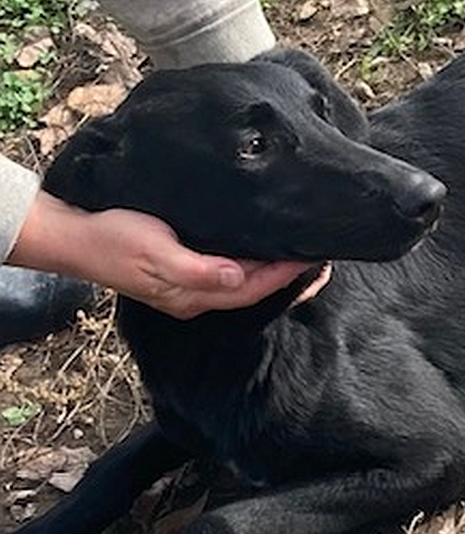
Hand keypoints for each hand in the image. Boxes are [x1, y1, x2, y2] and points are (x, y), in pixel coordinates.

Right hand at [8, 191, 309, 318]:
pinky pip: (228, 276)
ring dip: (273, 273)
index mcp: (194, 295)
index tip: (313, 258)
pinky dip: (252, 267)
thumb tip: (238, 278)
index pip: (253, 288)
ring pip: (243, 285)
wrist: (73, 236)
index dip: (285, 275)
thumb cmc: (112, 238)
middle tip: (321, 260)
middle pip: (254, 292)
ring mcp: (188, 288)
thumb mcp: (155, 251)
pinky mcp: (181, 274)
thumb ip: (198, 270)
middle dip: (289, 279)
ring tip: (302, 259)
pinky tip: (262, 255)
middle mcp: (196, 297)